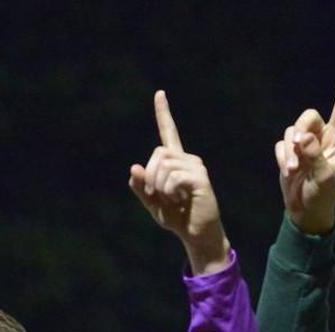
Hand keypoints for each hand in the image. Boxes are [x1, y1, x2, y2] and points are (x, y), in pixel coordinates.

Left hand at [129, 91, 229, 274]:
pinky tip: (179, 200)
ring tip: (171, 200)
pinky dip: (169, 191)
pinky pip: (174, 177)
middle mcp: (188, 159)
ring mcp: (196, 167)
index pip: (169, 132)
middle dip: (150, 176)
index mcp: (176, 162)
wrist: (197, 235)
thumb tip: (134, 168)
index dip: (163, 113)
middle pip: (158, 153)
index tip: (159, 93)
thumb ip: (141, 187)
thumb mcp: (152, 203)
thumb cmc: (177, 218)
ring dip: (159, 186)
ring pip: (164, 165)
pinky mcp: (200, 178)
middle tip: (157, 195)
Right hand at [275, 70, 334, 235]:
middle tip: (298, 146)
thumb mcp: (323, 177)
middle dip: (300, 130)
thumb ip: (315, 155)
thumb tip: (304, 137)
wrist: (306, 211)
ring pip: (290, 132)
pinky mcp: (288, 154)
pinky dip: (281, 157)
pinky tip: (288, 172)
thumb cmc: (322, 195)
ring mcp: (302, 146)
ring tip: (293, 170)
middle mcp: (319, 139)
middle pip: (307, 117)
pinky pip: (280, 145)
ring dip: (289, 151)